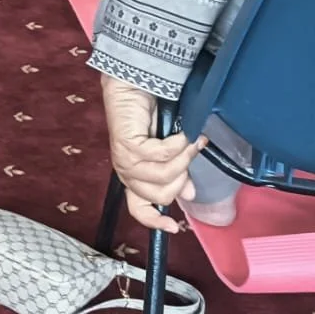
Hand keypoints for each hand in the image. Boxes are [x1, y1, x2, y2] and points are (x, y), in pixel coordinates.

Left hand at [100, 74, 202, 232]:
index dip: (154, 221)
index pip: (139, 209)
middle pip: (162, 195)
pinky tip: (181, 133)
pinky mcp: (128, 145)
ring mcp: (125, 159)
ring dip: (184, 158)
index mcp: (134, 178)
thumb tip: (188, 194)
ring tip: (189, 140)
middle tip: (189, 152)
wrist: (135, 86)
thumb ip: (176, 172)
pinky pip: (162, 155)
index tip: (173, 227)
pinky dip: (178, 144)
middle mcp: (127, 172)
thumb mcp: (170, 150)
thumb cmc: (151, 116)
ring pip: (164, 177)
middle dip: (183, 176)